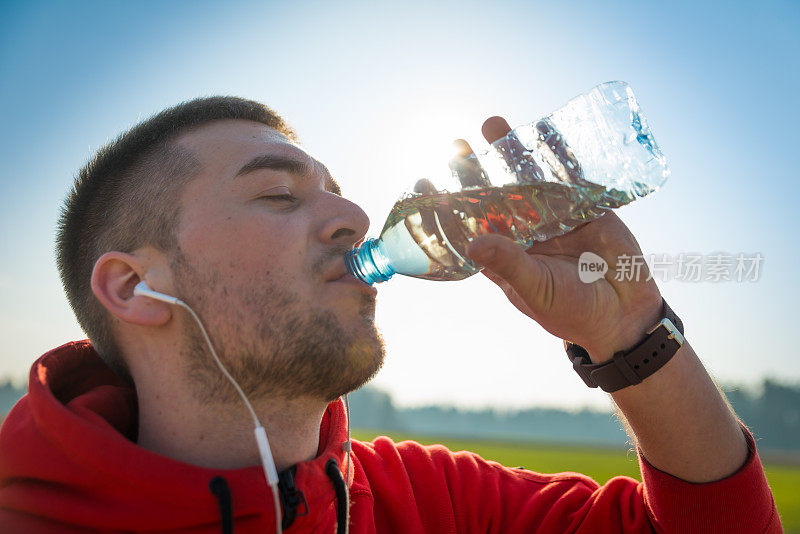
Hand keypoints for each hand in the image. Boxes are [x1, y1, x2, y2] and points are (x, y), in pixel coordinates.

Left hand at [461, 117, 663, 362]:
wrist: (624, 315)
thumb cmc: (572, 312)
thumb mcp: (536, 289)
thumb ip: (509, 264)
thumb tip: (473, 244)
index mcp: (504, 255)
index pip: (469, 225)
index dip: (448, 205)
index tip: (426, 182)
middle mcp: (524, 232)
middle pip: (495, 195)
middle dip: (477, 171)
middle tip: (457, 146)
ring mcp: (553, 218)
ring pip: (528, 180)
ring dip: (511, 153)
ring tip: (492, 124)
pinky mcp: (584, 208)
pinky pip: (568, 177)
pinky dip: (556, 154)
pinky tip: (543, 131)